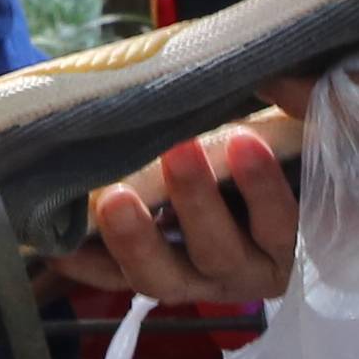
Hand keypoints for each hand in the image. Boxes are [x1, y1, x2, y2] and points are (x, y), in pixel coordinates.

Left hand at [71, 120, 299, 307]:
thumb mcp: (296, 136)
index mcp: (288, 241)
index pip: (283, 225)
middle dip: (196, 203)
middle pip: (219, 253)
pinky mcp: (151, 277)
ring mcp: (193, 280)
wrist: (242, 180)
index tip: (243, 139)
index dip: (263, 190)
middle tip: (177, 150)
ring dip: (137, 239)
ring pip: (163, 277)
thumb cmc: (276, 155)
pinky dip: (87, 264)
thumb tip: (278, 77)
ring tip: (114, 198)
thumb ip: (298, 111)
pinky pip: (116, 281)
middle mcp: (242, 270)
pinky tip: (60, 244)